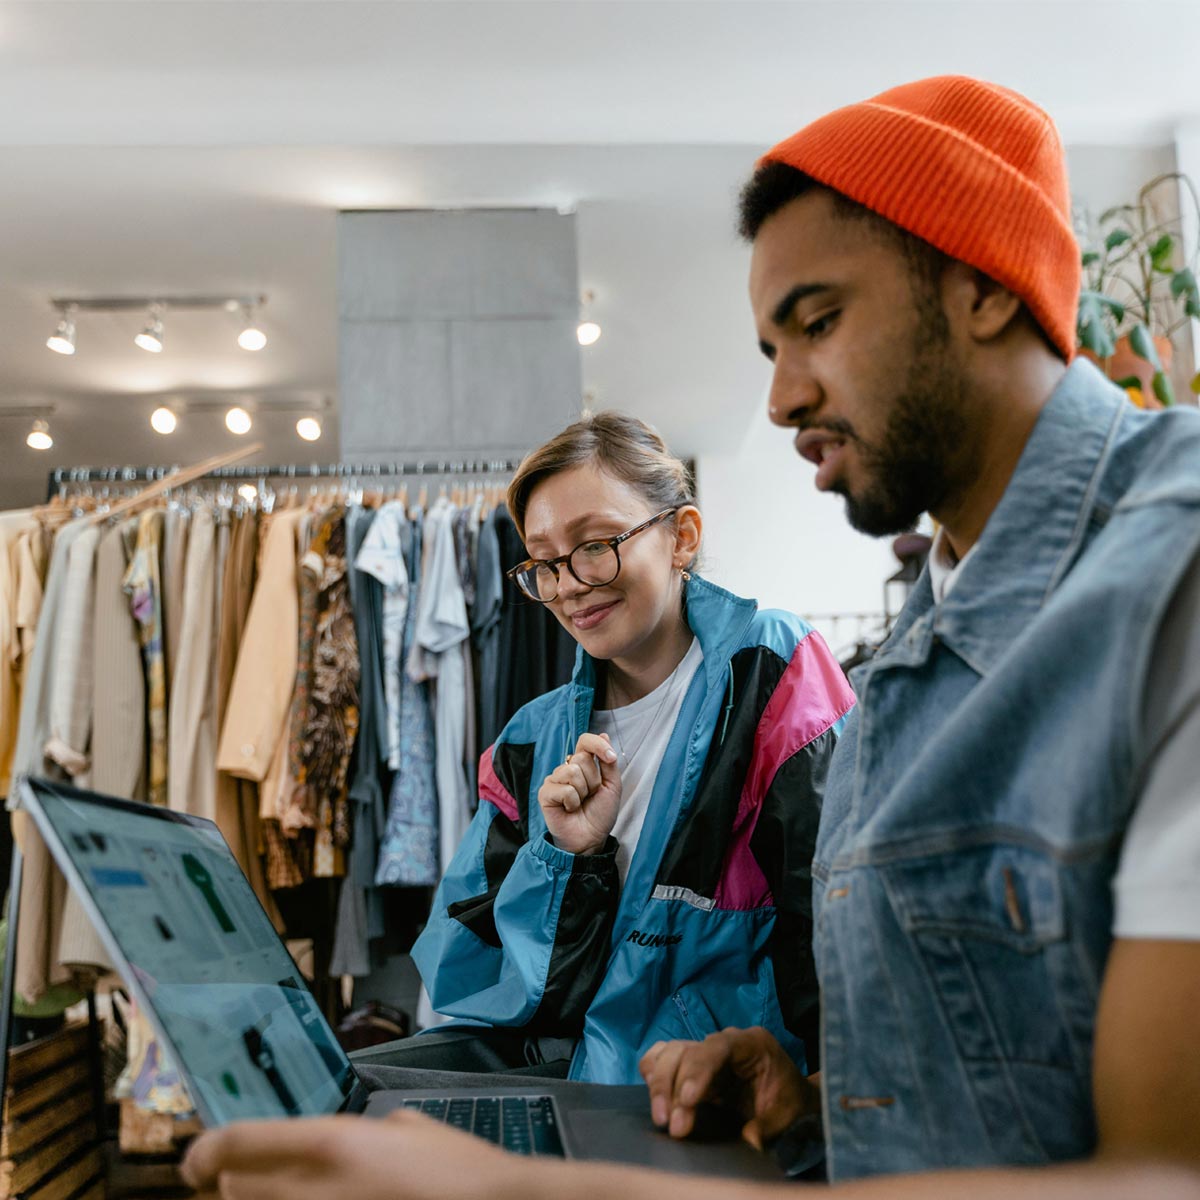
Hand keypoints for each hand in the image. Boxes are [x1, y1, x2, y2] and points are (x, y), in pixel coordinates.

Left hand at [181, 1110, 529, 1199]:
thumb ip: (364, 1133)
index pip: (238, 1143)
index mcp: (332, 1143)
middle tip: (248, 1183)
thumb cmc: (461, 1172)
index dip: (205, 1151)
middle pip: (236, 1190)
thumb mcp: (408, 1127)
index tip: (195, 1161)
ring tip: (290, 1195)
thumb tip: (350, 1144)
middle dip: (238, 1186)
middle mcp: (313, 1191)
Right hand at [537, 733, 620, 854]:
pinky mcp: (545, 793)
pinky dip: (572, 802)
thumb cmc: (600, 813)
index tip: (610, 758)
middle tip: (590, 796)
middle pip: (581, 758)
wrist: (591, 838)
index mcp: (582, 764)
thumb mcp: (612, 785)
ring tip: (580, 803)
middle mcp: (566, 768)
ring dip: (583, 792)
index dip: (598, 745)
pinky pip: (564, 789)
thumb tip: (604, 735)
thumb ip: (608, 762)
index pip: (585, 740)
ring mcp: (554, 780)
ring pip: (572, 772)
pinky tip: (569, 810)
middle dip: (593, 780)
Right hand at [639, 1026, 817, 1149]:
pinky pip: (663, 1058)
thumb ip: (767, 1126)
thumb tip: (748, 1142)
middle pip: (687, 1050)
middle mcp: (723, 1041)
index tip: (687, 1101)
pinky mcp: (692, 1065)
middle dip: (673, 1086)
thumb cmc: (790, 1102)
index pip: (718, 1047)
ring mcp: (705, 1051)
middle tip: (671, 1124)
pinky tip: (655, 1097)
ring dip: (660, 1084)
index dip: (698, 1070)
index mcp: (751, 1043)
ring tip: (661, 1118)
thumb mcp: (786, 1115)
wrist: (790, 1097)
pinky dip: (654, 1074)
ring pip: (670, 1053)